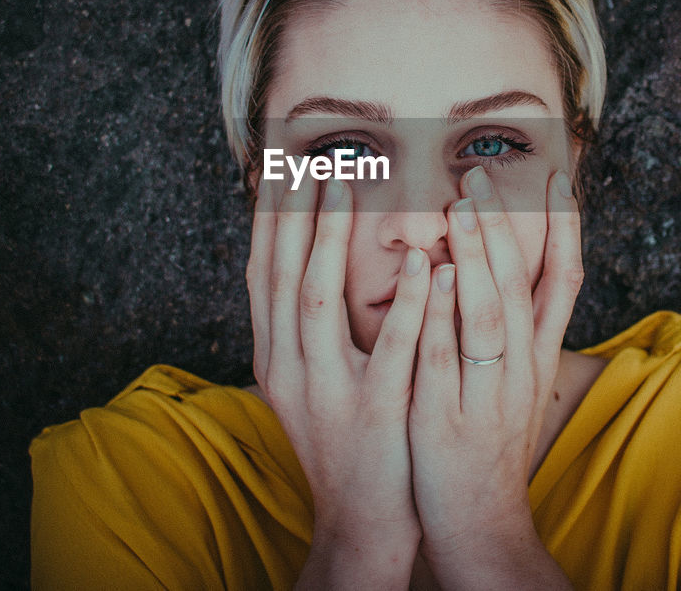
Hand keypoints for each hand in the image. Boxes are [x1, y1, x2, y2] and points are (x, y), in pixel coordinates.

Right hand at [246, 175, 428, 586]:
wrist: (359, 524)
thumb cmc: (342, 440)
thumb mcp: (310, 382)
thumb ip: (307, 329)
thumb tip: (309, 262)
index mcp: (275, 358)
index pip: (262, 275)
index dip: (269, 219)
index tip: (278, 167)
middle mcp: (289, 368)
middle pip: (283, 275)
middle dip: (294, 212)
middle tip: (311, 157)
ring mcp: (328, 391)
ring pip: (318, 301)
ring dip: (330, 238)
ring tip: (349, 184)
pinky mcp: (374, 413)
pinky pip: (390, 350)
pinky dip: (402, 304)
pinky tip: (418, 263)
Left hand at [408, 167, 581, 587]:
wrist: (481, 523)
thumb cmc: (490, 439)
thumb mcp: (515, 381)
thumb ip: (511, 325)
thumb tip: (496, 262)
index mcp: (539, 355)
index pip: (565, 281)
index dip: (566, 228)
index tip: (557, 176)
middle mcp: (521, 369)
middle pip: (521, 287)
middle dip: (505, 226)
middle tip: (482, 174)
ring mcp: (487, 395)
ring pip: (489, 316)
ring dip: (478, 258)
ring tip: (461, 206)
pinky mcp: (447, 421)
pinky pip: (446, 361)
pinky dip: (442, 317)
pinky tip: (433, 277)